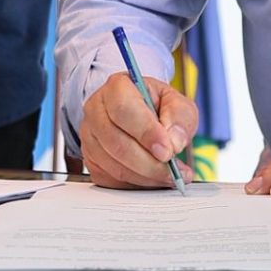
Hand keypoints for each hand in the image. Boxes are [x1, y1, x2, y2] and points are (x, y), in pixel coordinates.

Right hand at [78, 71, 197, 189]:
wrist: (142, 115)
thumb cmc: (158, 107)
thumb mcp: (177, 103)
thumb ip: (180, 117)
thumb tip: (174, 142)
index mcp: (117, 87)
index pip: (124, 109)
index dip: (146, 132)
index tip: (167, 151)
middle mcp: (97, 110)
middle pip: (116, 142)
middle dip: (149, 163)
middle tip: (173, 171)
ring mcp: (90, 137)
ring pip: (114, 165)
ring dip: (145, 176)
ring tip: (170, 176)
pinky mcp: (91, 160)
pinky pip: (111, 180)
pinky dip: (136, 184)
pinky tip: (153, 179)